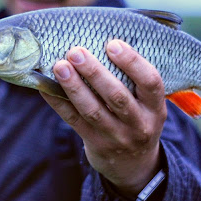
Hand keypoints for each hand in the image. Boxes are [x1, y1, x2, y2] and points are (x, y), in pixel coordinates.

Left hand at [40, 39, 166, 197]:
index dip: (133, 63)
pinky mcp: (95, 144)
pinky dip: (57, 102)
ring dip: (73, 87)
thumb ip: (136, 78)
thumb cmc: (138, 117)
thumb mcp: (149, 103)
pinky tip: (44, 85)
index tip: (113, 43)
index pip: (151, 83)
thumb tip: (106, 35)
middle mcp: (139, 124)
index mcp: (156, 108)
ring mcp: (116, 137)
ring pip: (92, 111)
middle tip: (76, 51)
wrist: (133, 165)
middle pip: (117, 97)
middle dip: (95, 72)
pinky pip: (73, 121)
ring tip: (59, 65)